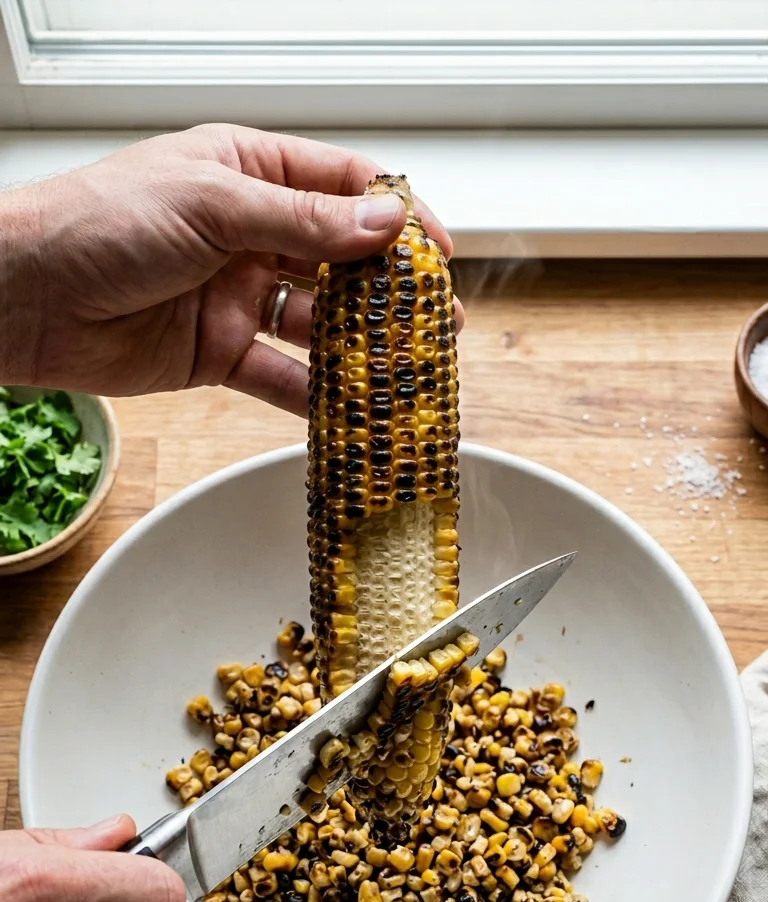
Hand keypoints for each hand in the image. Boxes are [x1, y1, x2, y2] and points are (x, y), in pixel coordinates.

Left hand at [0, 124, 460, 417]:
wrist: (29, 296)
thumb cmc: (101, 222)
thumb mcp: (214, 204)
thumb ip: (303, 222)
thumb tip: (384, 226)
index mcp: (248, 172)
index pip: (342, 189)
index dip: (395, 218)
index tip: (438, 251)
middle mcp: (248, 234)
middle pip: (339, 261)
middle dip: (391, 292)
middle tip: (438, 321)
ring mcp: (236, 296)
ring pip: (317, 324)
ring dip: (363, 348)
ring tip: (409, 369)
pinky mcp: (217, 353)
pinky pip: (280, 377)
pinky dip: (316, 397)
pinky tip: (351, 410)